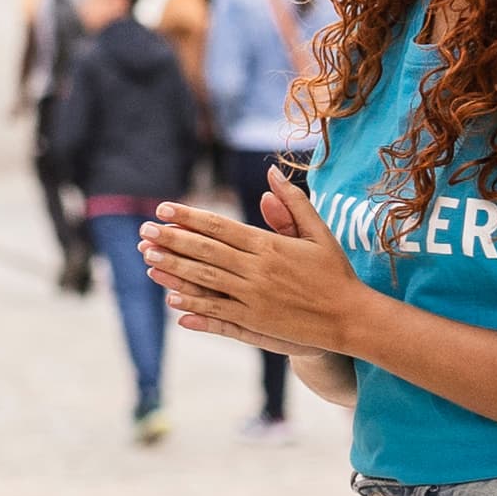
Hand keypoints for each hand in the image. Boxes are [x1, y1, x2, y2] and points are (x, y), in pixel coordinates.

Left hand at [137, 169, 372, 357]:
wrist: (352, 318)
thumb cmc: (335, 272)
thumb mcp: (318, 232)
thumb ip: (292, 203)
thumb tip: (272, 172)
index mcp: (270, 246)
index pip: (220, 227)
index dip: (189, 218)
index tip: (164, 210)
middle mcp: (258, 270)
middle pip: (206, 251)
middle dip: (172, 239)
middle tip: (144, 230)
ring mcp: (254, 298)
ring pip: (206, 280)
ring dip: (174, 268)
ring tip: (148, 257)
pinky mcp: (255, 322)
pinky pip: (217, 312)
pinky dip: (193, 305)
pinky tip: (171, 298)